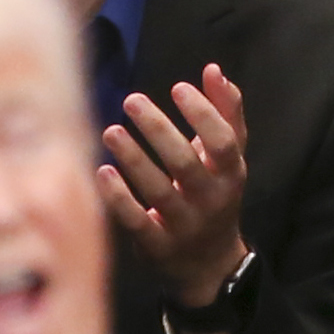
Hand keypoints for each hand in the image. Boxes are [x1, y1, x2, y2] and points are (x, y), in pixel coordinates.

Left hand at [99, 67, 253, 313]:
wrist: (209, 263)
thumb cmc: (214, 193)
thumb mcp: (228, 158)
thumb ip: (226, 113)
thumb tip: (213, 69)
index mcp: (230, 174)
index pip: (224, 142)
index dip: (204, 114)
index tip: (178, 88)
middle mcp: (210, 201)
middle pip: (186, 164)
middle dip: (158, 130)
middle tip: (131, 99)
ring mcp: (184, 227)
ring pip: (158, 192)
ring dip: (133, 159)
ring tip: (110, 130)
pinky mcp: (157, 247)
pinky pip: (136, 222)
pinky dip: (119, 198)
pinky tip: (103, 172)